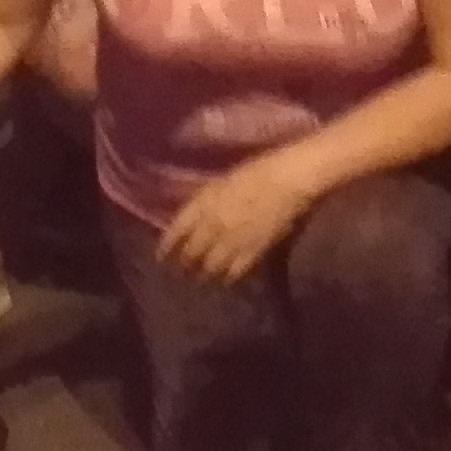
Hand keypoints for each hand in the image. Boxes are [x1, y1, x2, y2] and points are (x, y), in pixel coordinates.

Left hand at [158, 152, 321, 283]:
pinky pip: (235, 272)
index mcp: (203, 203)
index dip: (166, 247)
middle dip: (185, 265)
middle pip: (191, 254)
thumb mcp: (222, 181)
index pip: (176, 231)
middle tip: (183, 272)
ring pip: (210, 267)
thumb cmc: (258, 170)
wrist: (289, 180)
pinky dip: (228, 278)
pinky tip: (227, 280)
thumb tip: (192, 217)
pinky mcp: (254, 252)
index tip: (161, 258)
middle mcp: (212, 225)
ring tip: (203, 280)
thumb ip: (204, 201)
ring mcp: (232, 241)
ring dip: (204, 275)